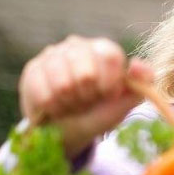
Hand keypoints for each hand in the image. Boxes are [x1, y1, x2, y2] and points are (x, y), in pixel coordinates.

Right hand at [18, 35, 153, 156]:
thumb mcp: (125, 102)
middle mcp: (77, 45)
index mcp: (103, 49)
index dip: (110, 83)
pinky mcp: (32, 69)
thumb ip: (141, 84)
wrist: (68, 129)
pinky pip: (44, 95)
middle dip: (89, 97)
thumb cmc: (100, 111)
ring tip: (72, 103)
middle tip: (87, 101)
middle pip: (86, 73)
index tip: (107, 95)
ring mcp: (52, 55)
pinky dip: (54, 108)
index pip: (110, 56)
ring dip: (71, 103)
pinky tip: (55, 106)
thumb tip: (138, 65)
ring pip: (63, 85)